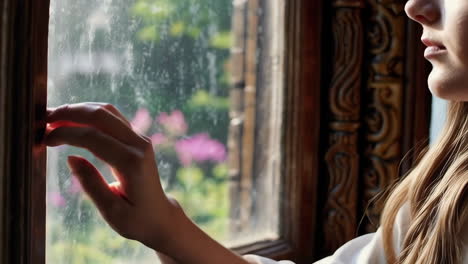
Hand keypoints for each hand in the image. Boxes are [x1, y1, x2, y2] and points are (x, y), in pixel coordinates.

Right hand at [46, 102, 249, 263]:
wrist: (160, 216)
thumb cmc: (136, 219)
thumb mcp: (111, 210)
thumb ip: (91, 183)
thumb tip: (70, 157)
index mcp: (132, 163)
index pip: (93, 137)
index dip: (66, 134)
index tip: (44, 138)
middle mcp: (139, 145)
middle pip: (101, 115)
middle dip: (70, 112)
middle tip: (44, 118)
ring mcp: (140, 139)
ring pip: (107, 111)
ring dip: (79, 110)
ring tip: (54, 118)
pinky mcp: (137, 139)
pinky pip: (112, 118)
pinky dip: (90, 115)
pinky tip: (72, 121)